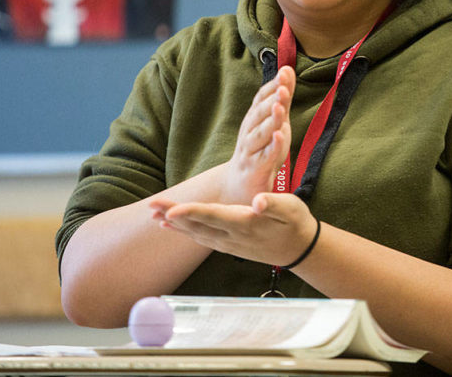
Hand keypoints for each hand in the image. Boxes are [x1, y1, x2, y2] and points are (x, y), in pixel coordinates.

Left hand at [149, 192, 317, 266]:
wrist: (300, 249)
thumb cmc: (295, 223)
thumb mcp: (291, 208)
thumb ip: (274, 203)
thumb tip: (258, 201)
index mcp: (245, 224)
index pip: (213, 216)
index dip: (191, 213)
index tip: (170, 211)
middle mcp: (233, 236)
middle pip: (198, 225)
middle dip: (173, 215)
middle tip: (151, 205)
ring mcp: (229, 244)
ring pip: (196, 234)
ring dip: (174, 225)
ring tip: (153, 215)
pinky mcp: (229, 246)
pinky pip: (201, 238)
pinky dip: (184, 231)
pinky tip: (171, 227)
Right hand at [221, 66, 295, 204]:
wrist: (239, 184)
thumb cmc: (260, 148)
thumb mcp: (274, 121)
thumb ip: (282, 97)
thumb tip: (288, 68)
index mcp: (253, 119)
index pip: (261, 99)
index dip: (272, 86)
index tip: (285, 72)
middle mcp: (249, 132)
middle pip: (259, 114)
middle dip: (271, 100)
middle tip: (283, 87)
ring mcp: (251, 150)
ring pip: (260, 134)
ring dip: (271, 120)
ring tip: (281, 108)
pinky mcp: (256, 168)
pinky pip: (265, 156)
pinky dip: (272, 146)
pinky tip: (279, 137)